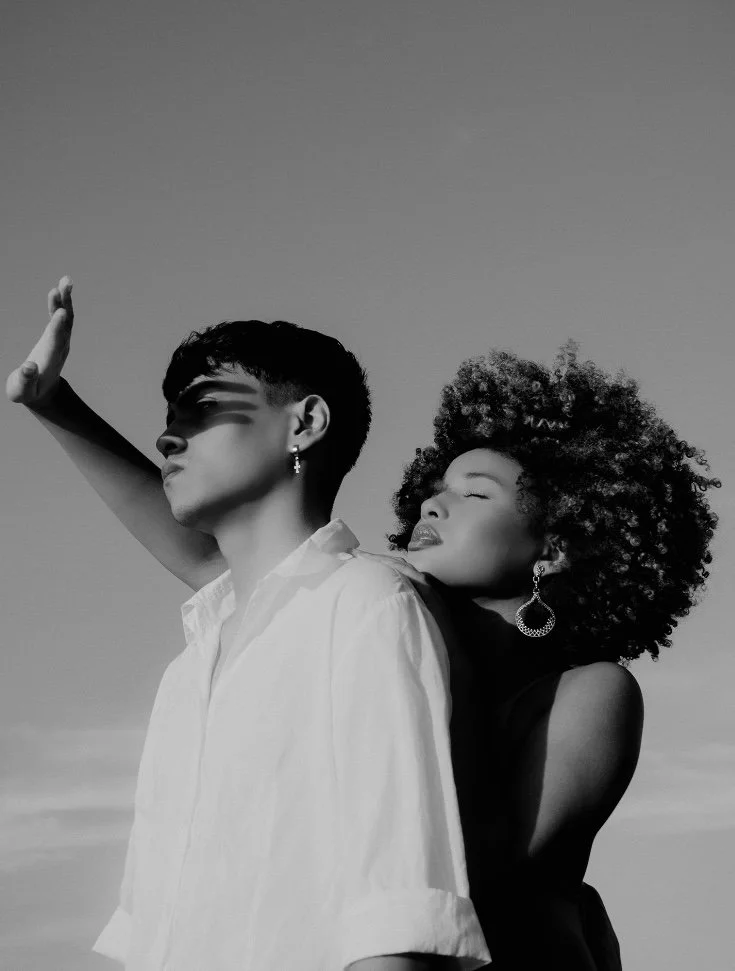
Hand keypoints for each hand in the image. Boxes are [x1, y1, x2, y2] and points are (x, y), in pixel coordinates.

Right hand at [6, 276, 74, 408]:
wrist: (43, 392)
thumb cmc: (28, 392)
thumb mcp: (22, 392)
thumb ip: (25, 380)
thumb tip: (28, 366)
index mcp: (50, 361)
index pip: (56, 342)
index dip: (58, 328)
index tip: (61, 313)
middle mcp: (59, 348)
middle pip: (64, 326)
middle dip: (63, 307)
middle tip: (63, 288)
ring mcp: (61, 341)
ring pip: (66, 318)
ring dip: (66, 300)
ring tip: (66, 281)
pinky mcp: (58, 335)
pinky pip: (62, 317)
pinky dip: (62, 302)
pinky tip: (61, 286)